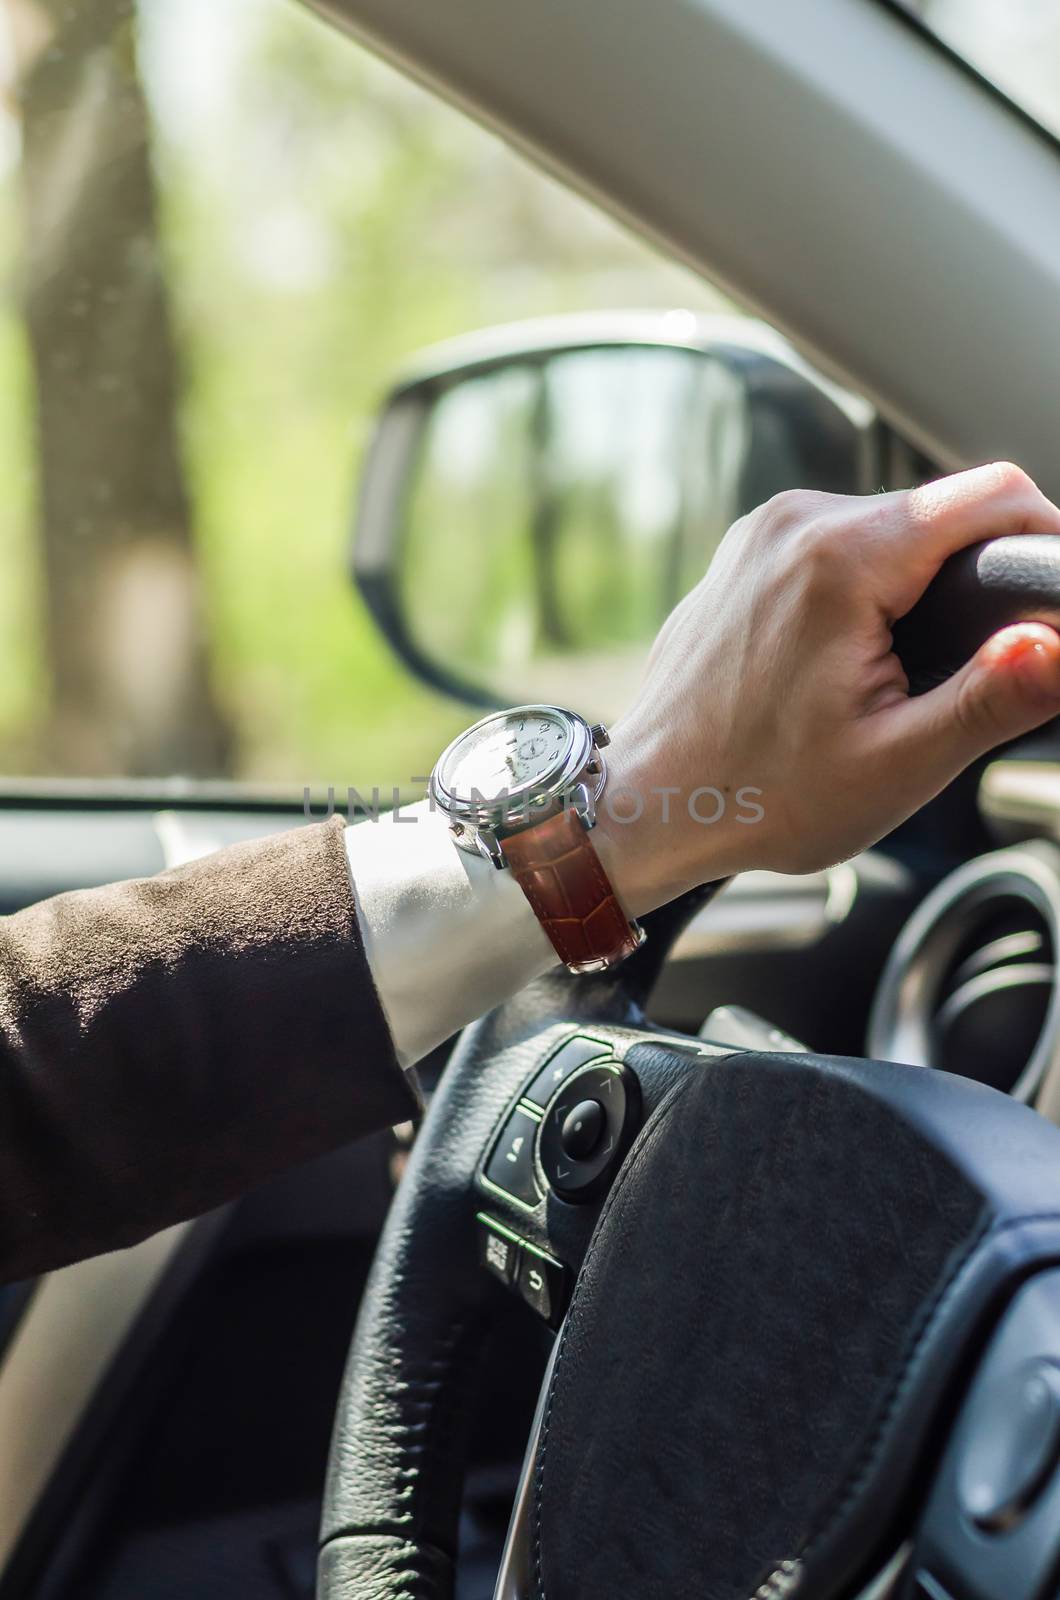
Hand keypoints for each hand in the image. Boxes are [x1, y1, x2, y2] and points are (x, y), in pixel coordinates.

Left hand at [594, 463, 1059, 916]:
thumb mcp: (897, 764)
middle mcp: (795, 522)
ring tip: (907, 670)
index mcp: (840, 558)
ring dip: (920, 582)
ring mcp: (762, 532)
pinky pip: (837, 542)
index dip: (1044, 535)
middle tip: (979, 663)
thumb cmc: (759, 796)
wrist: (650, 804)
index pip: (991, 494)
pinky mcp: (746, 551)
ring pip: (889, 524)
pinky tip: (854, 656)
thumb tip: (1056, 644)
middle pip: (939, 510)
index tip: (1048, 600)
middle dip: (976, 575)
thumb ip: (993, 697)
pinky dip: (867, 584)